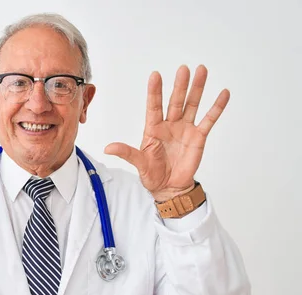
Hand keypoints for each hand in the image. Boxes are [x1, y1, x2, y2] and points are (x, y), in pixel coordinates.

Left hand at [104, 65, 229, 201]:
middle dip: (179, 85)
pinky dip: (217, 107)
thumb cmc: (152, 174)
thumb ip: (126, 153)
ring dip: (197, 88)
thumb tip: (108, 148)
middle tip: (183, 68)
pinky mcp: (198, 137)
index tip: (155, 75)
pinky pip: (209, 120)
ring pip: (192, 104)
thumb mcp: (139, 163)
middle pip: (175, 101)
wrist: (169, 187)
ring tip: (202, 70)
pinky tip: (223, 93)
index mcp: (153, 129)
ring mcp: (185, 129)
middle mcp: (169, 125)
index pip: (154, 106)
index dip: (155, 92)